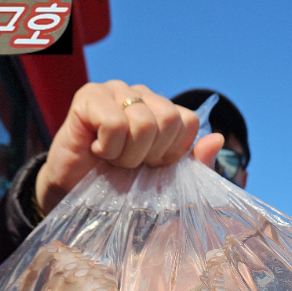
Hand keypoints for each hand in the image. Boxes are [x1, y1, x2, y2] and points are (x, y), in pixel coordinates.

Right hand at [35, 80, 222, 214]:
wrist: (74, 200)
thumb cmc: (120, 192)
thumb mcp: (166, 186)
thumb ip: (194, 165)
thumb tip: (217, 139)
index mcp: (162, 111)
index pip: (188, 121)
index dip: (171, 153)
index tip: (151, 166)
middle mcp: (141, 95)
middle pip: (168, 119)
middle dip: (150, 154)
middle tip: (129, 164)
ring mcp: (115, 91)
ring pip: (143, 122)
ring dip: (127, 154)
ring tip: (112, 159)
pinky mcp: (89, 96)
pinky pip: (115, 123)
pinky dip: (108, 148)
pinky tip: (96, 150)